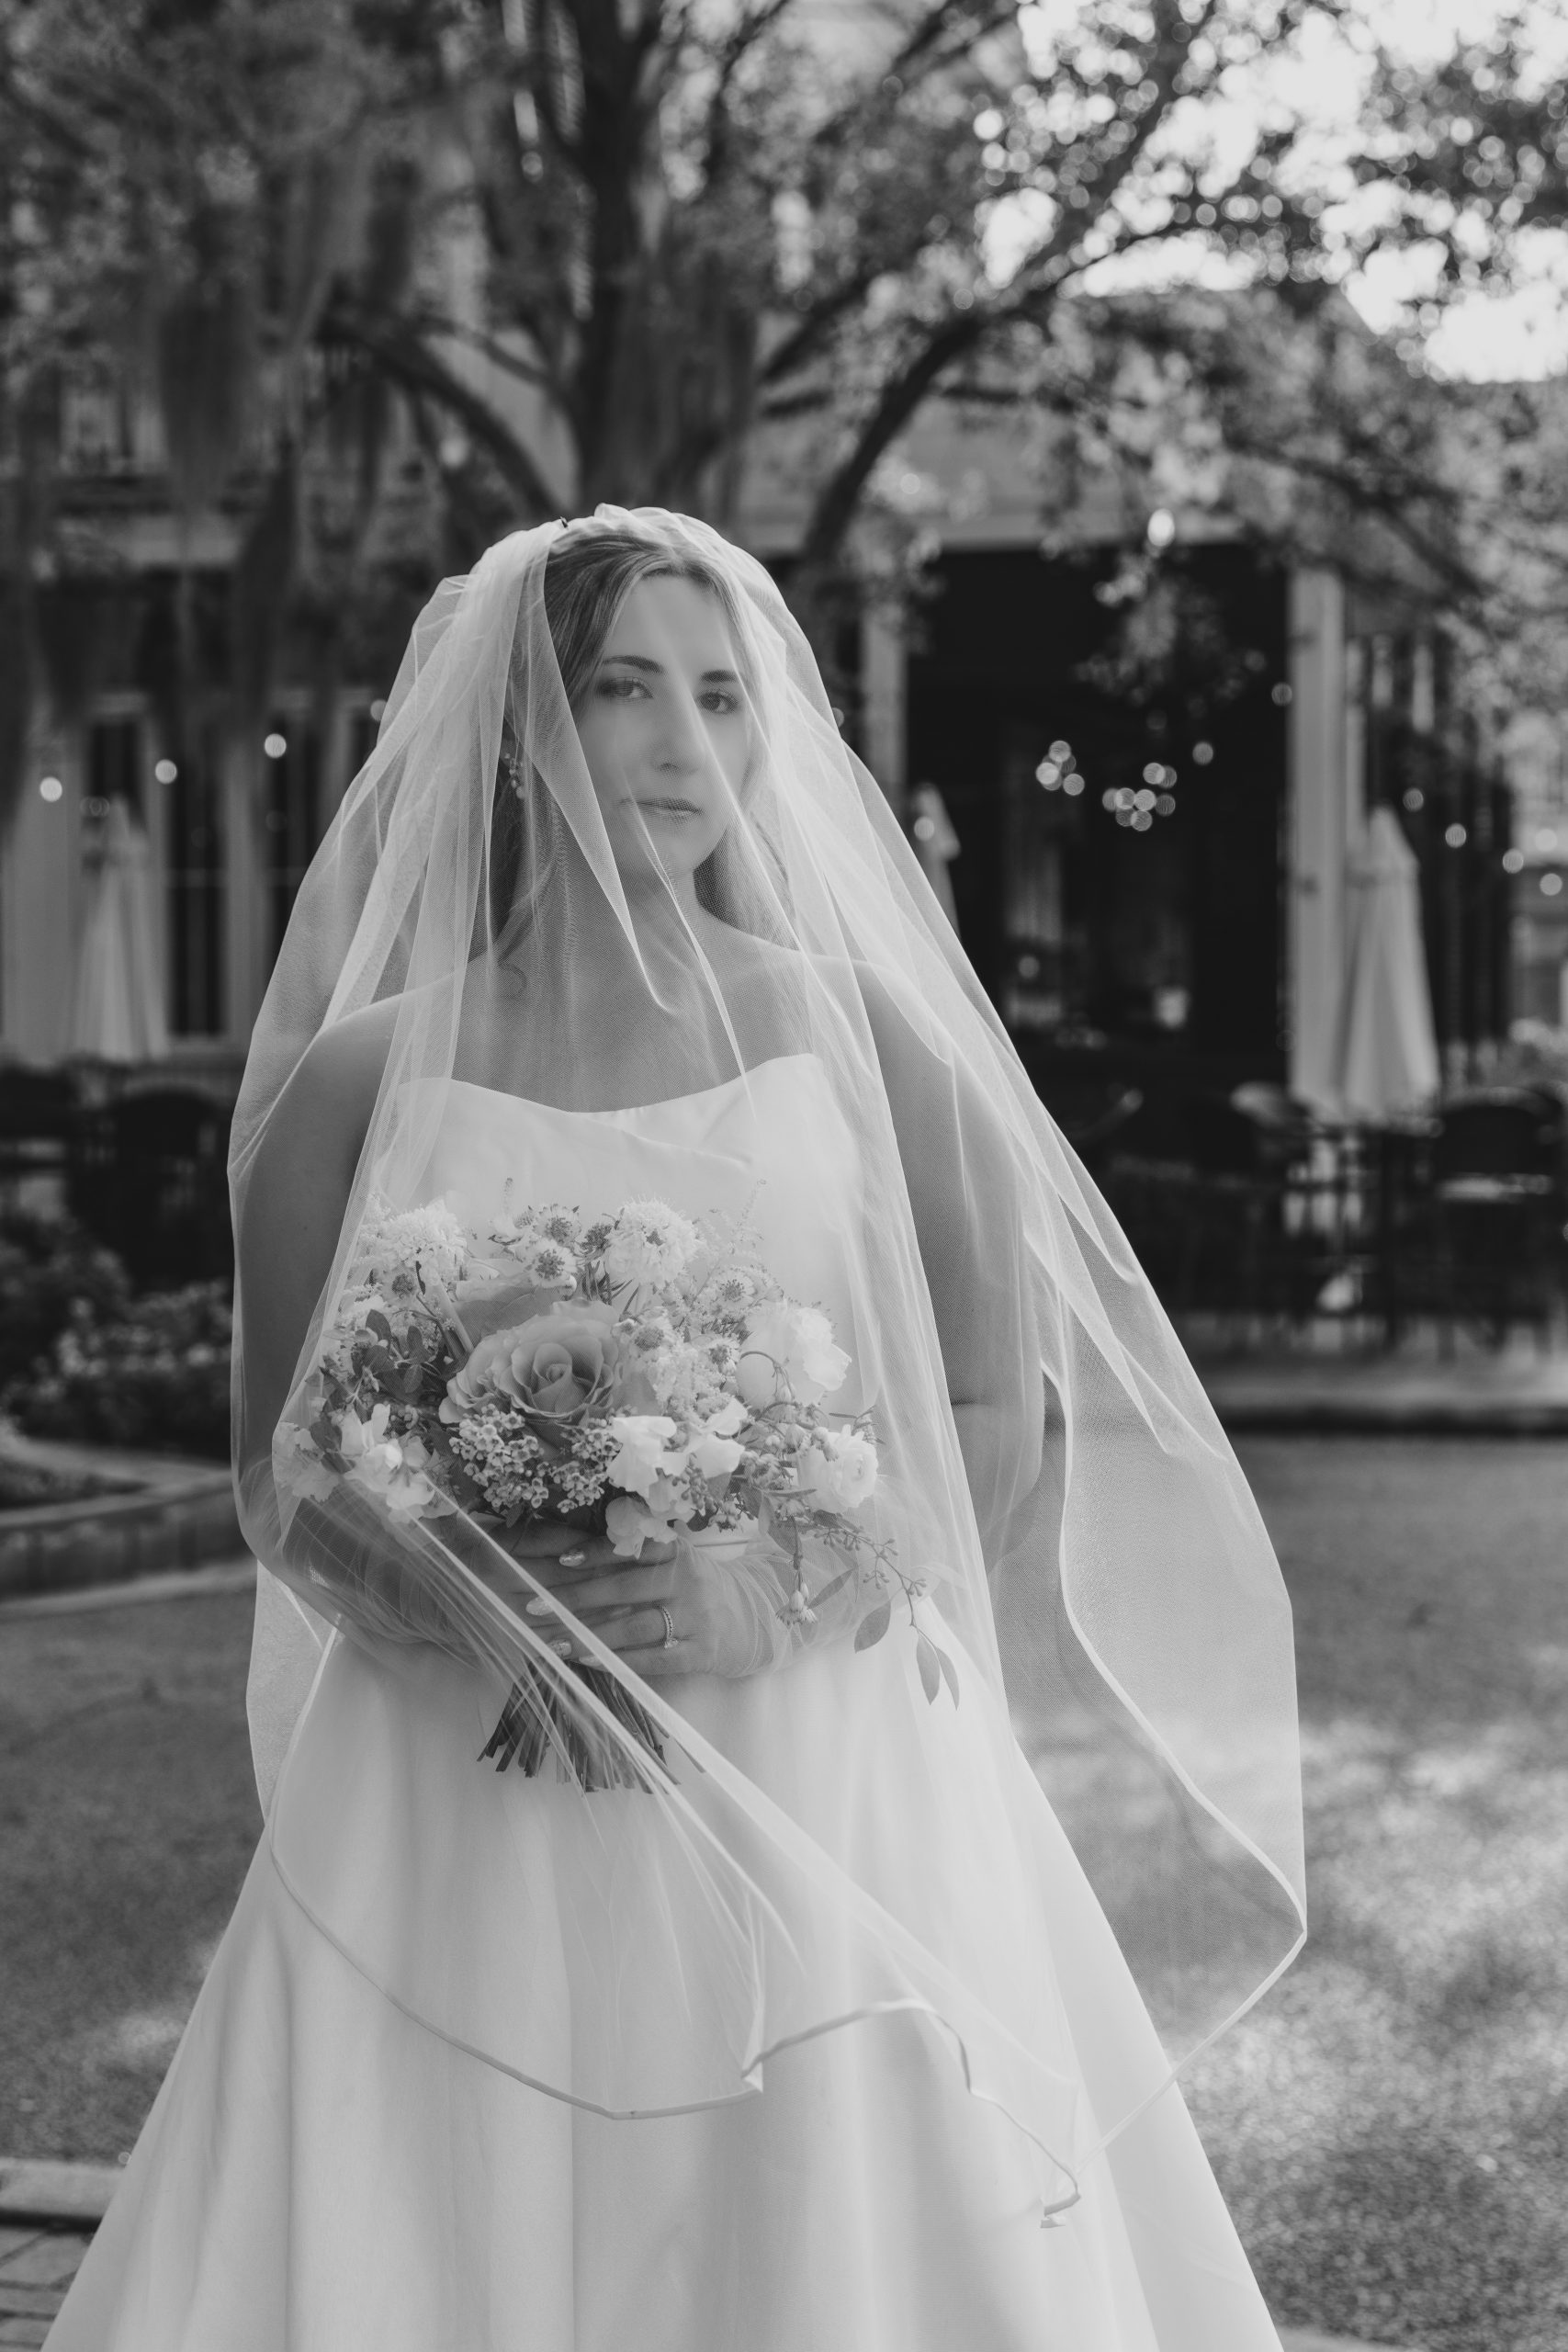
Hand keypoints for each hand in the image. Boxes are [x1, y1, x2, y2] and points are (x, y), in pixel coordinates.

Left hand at [476, 1520, 770, 1680]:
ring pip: (636, 1625)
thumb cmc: (696, 1587)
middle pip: (625, 1588)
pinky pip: (654, 1658)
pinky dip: (618, 1660)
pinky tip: (588, 1661)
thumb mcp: (674, 1562)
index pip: (633, 1547)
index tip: (559, 1561)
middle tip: (533, 1607)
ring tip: (553, 1641)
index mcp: (677, 1551)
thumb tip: (567, 1556)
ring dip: (590, 1635)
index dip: (596, 1553)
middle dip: (575, 1599)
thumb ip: (633, 1556)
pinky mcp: (701, 1651)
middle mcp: (687, 1579)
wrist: (754, 1618)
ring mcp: (696, 1617)